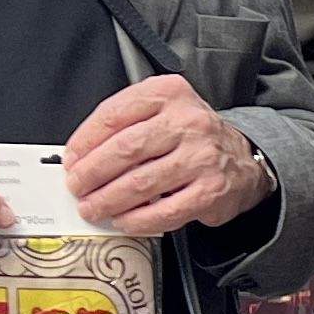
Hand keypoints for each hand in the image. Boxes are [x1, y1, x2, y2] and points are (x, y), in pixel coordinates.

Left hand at [65, 74, 267, 234]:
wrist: (242, 158)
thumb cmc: (191, 136)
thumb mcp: (162, 110)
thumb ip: (124, 124)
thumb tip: (81, 157)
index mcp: (168, 93)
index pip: (114, 114)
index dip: (85, 141)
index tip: (71, 160)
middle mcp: (188, 122)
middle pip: (125, 149)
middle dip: (92, 173)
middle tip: (76, 187)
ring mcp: (201, 157)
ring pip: (141, 182)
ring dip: (108, 200)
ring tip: (92, 208)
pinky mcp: (210, 190)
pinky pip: (166, 211)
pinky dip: (138, 220)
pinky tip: (123, 220)